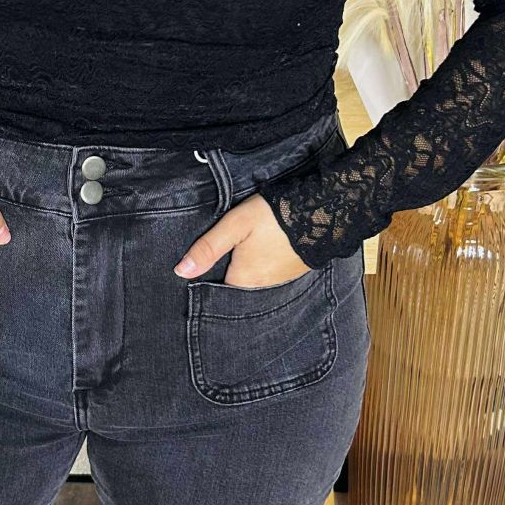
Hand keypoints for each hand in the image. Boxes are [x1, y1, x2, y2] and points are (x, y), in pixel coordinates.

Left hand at [173, 193, 313, 286]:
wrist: (323, 209)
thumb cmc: (275, 215)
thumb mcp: (235, 225)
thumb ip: (208, 248)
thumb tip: (180, 272)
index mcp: (244, 282)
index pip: (217, 295)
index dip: (207, 284)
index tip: (199, 273)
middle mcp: (262, 289)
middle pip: (235, 290)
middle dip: (226, 280)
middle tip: (218, 261)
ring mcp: (280, 282)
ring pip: (253, 283)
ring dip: (245, 274)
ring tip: (239, 257)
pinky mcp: (293, 272)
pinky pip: (270, 277)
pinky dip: (263, 269)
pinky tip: (260, 255)